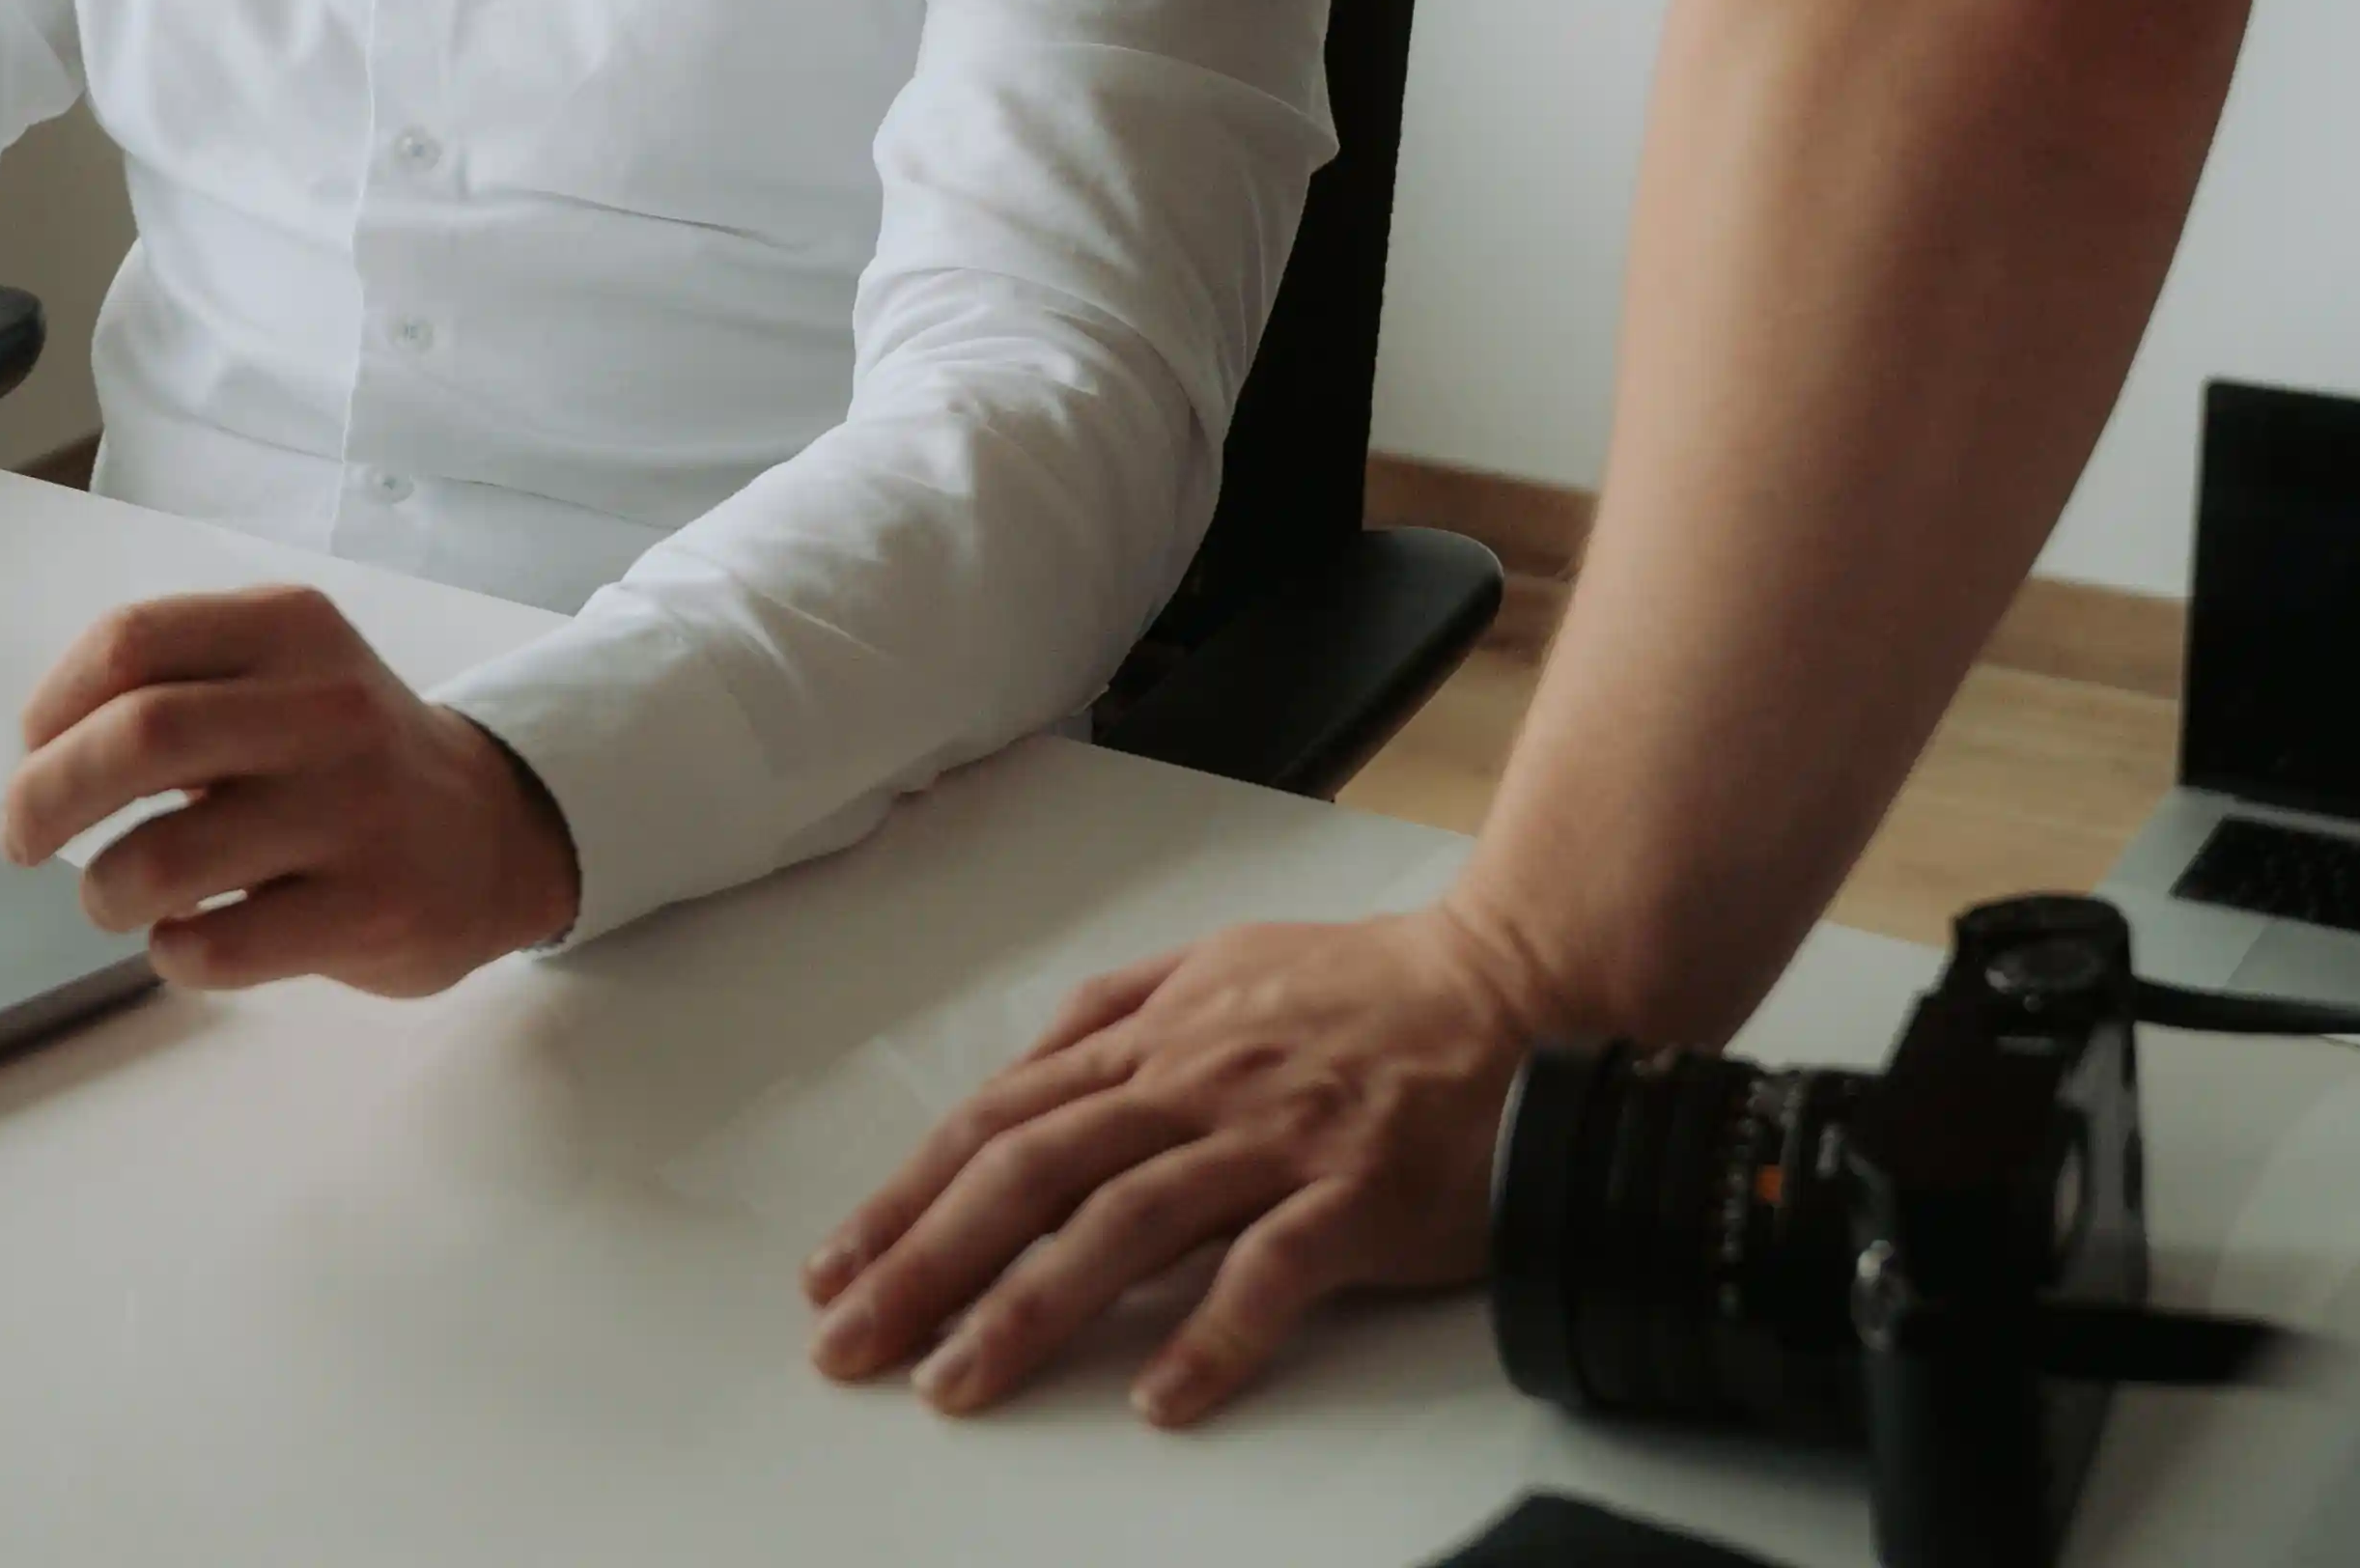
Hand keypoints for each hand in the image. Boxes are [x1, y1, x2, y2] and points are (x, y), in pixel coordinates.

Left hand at [0, 584, 579, 997]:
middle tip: (23, 838)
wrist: (495, 834)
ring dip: (104, 892)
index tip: (34, 751)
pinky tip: (187, 940)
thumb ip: (181, 684)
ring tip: (115, 899)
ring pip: (164, 859)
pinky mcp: (370, 912)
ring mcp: (354, 812)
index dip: (53, 704)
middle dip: (45, 796)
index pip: (130, 641)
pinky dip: (171, 953)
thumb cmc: (349, 758)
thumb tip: (43, 751)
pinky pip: (219, 947)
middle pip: (137, 736)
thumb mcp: (287, 675)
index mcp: (291, 630)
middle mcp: (327, 707)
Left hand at [803, 900, 1547, 1426]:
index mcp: (1159, 1034)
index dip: (908, 1195)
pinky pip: (1270, 1271)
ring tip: (958, 1382)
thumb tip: (1029, 1066)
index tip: (839, 1267)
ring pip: (1123, 1221)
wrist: (1519, 988)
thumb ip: (1121, 1010)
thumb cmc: (1373, 988)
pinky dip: (1210, 1337)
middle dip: (925, 1260)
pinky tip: (1159, 1397)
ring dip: (1028, 1307)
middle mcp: (1196, 1081)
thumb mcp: (1224, 961)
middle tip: (852, 1343)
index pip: (1001, 1119)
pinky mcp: (1354, 1192)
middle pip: (1031, 1171)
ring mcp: (1274, 1136)